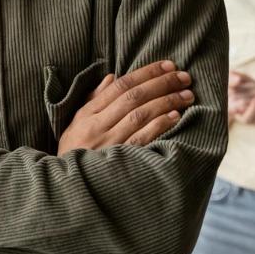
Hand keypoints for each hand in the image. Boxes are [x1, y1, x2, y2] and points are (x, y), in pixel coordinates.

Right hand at [58, 60, 192, 151]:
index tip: (168, 65)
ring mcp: (108, 144)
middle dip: (161, 84)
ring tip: (186, 96)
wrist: (67, 188)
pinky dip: (158, 125)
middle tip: (184, 77)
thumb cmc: (73, 152)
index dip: (146, 73)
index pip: (120, 86)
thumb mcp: (76, 124)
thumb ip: (94, 99)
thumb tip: (113, 77)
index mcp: (87, 114)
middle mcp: (97, 126)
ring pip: (139, 115)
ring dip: (165, 102)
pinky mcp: (119, 161)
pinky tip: (175, 116)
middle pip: (133, 97)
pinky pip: (141, 139)